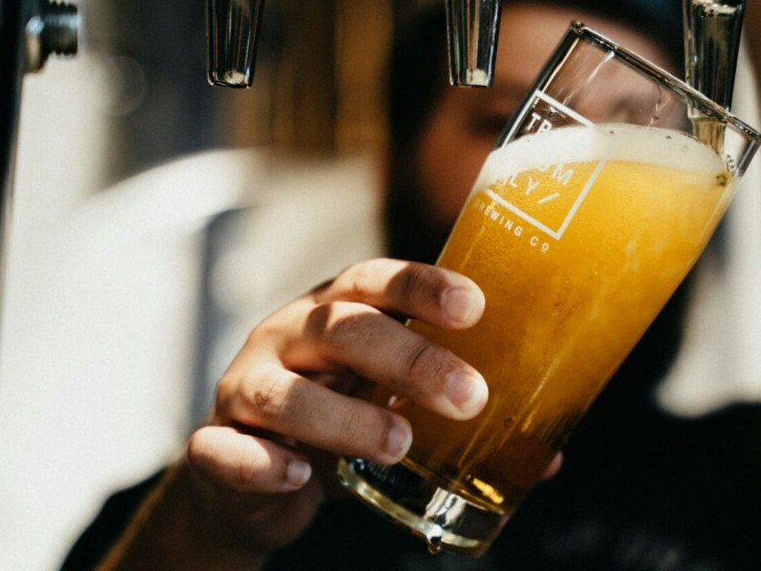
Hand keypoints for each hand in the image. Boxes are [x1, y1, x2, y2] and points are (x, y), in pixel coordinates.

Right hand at [182, 258, 489, 552]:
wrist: (244, 480)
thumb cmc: (332, 424)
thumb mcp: (389, 409)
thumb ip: (454, 425)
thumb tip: (546, 461)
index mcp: (332, 314)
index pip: (374, 281)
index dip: (421, 287)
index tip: (474, 307)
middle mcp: (286, 338)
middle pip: (341, 329)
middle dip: (408, 359)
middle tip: (470, 396)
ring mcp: (243, 389)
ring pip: (283, 391)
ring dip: (344, 418)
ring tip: (399, 445)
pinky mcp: (213, 447)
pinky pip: (225, 450)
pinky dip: (262, 463)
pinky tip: (302, 476)